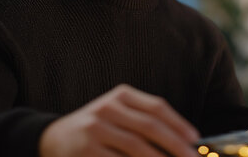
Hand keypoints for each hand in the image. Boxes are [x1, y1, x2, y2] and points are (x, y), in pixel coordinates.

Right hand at [39, 84, 199, 156]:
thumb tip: (181, 142)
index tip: (195, 140)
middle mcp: (107, 108)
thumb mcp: (117, 114)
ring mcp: (94, 129)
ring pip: (136, 148)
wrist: (53, 138)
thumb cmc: (96, 128)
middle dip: (175, 146)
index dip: (179, 124)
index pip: (156, 107)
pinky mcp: (85, 151)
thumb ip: (144, 122)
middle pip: (149, 127)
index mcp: (120, 95)